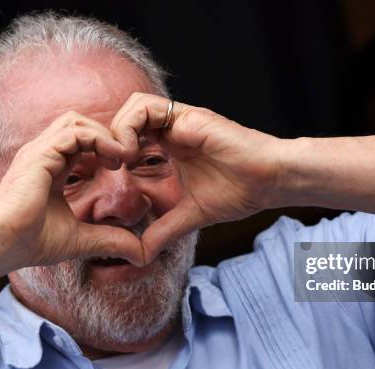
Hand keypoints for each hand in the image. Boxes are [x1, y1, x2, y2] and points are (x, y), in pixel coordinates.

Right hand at [0, 111, 143, 267]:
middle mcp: (44, 155)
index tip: (124, 166)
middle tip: (126, 159)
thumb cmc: (29, 242)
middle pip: (79, 124)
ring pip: (76, 122)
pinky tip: (114, 159)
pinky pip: (74, 133)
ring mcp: (39, 152)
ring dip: (104, 135)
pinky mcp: (39, 155)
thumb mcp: (81, 240)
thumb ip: (110, 240)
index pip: (81, 142)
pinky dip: (98, 140)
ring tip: (122, 157)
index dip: (105, 147)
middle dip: (106, 135)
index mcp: (51, 168)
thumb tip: (140, 253)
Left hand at [111, 93, 282, 263]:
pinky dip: (129, 127)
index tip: (108, 178)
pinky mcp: (188, 116)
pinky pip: (146, 107)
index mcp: (172, 147)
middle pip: (126, 119)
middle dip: (108, 140)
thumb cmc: (240, 192)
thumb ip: (164, 230)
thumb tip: (140, 255)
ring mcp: (180, 120)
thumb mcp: (191, 216)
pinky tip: (131, 154)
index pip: (131, 137)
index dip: (113, 152)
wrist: (270, 180)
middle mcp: (173, 129)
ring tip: (118, 161)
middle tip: (105, 168)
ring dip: (117, 131)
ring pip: (132, 106)